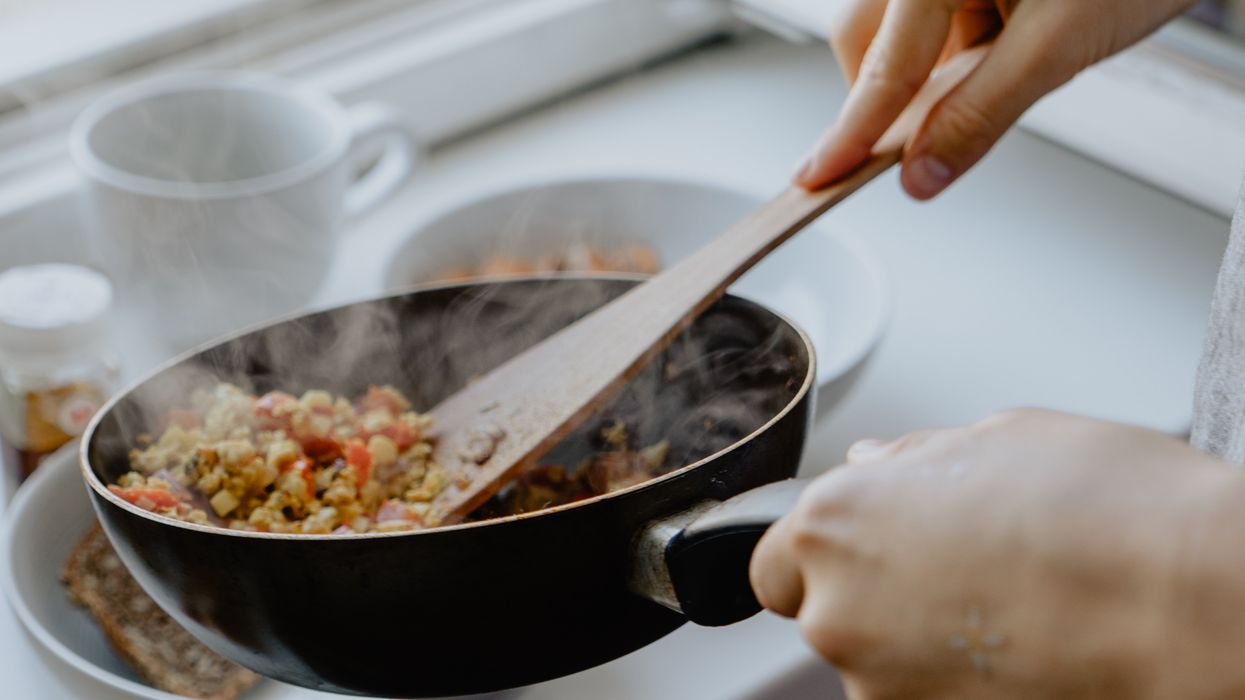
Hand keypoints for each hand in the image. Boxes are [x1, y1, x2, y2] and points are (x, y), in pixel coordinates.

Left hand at [751, 409, 1244, 697]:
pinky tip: (1024, 649)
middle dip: (877, 595)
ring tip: (1009, 610)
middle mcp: (839, 612)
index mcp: (835, 524)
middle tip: (960, 571)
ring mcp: (884, 687)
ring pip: (880, 665)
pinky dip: (959, 683)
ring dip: (922, 644)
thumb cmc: (1110, 509)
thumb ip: (912, 460)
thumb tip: (876, 465)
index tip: (865, 552)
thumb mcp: (999, 438)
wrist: (1193, 603)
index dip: (821, 556)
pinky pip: (925, 698)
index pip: (774, 563)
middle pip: (827, 614)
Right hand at [795, 0, 1196, 198]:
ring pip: (903, 32)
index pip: (883, 65)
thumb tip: (922, 173)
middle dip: (893, 94)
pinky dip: (965, 46)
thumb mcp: (1060, 44)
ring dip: (937, 68)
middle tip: (924, 136)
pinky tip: (1015, 39)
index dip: (851, 132)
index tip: (817, 176)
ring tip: (1012, 58)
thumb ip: (981, 113)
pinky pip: (938, 18)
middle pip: (869, 39)